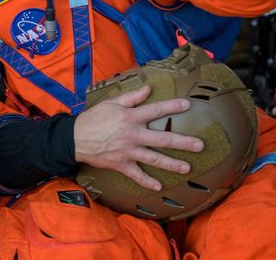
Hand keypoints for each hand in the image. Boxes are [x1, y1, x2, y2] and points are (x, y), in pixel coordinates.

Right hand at [73, 85, 202, 190]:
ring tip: (187, 168)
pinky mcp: (122, 164)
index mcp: (130, 117)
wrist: (75, 138)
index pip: (155, 110)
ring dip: (172, 164)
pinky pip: (137, 175)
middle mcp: (133, 135)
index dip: (172, 107)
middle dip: (183, 142)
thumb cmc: (93, 118)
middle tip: (199, 145)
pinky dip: (147, 181)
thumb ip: (131, 97)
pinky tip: (159, 186)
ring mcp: (128, 151)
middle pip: (162, 139)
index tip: (187, 105)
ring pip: (154, 159)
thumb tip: (148, 89)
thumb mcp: (111, 102)